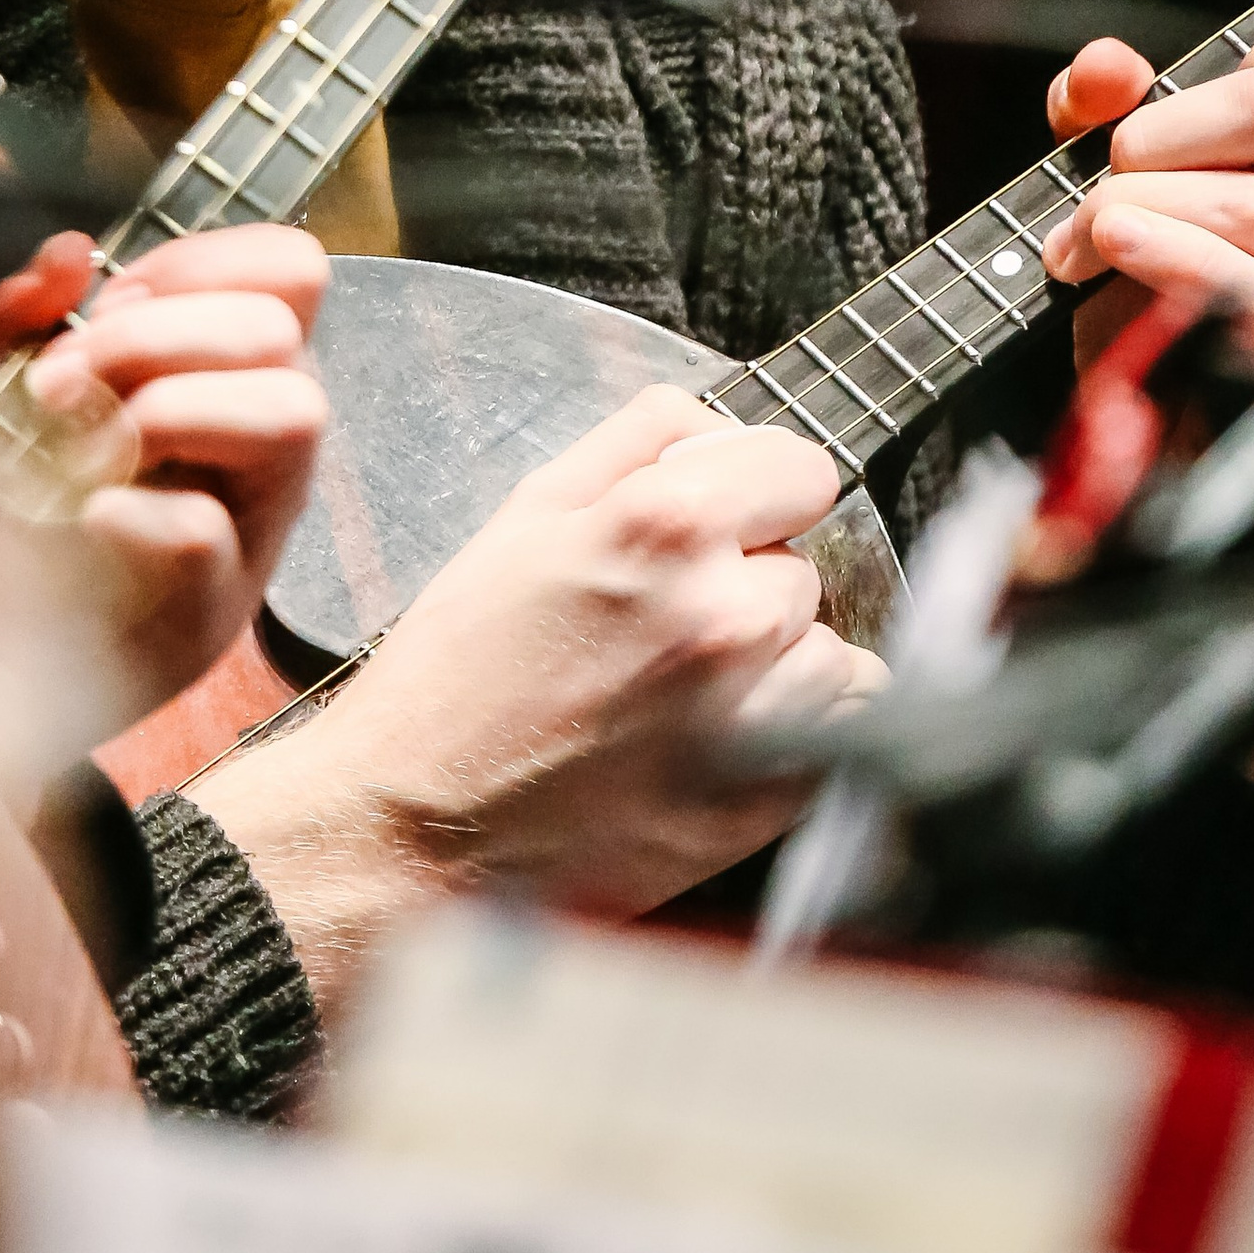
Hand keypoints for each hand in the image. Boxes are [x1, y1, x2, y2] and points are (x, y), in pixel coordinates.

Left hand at [0, 227, 329, 722]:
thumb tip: (70, 252)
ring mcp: (249, 530)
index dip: (205, 263)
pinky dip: (129, 512)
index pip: (291, 272)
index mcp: (223, 376)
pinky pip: (203, 532)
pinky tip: (79, 522)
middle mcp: (258, 445)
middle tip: (58, 385)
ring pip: (291, 414)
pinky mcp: (209, 614)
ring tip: (82, 449)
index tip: (110, 300)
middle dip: (154, 334)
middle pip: (279, 329)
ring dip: (170, 406)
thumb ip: (6, 317)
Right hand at [195, 386, 883, 1020]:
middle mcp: (722, 614)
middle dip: (748, 581)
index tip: (731, 517)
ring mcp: (751, 717)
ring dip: (776, 661)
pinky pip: (836, 737)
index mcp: (663, 526)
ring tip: (688, 686)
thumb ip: (635, 442)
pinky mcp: (762, 806)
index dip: (760, 489)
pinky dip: (796, 732)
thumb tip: (714, 423)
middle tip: (666, 620)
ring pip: (826, 653)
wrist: (418, 829)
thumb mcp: (526, 514)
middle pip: (804, 566)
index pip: (802, 470)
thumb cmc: (458, 671)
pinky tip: (719, 738)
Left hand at [1039, 12, 1253, 777]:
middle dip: (1164, 127)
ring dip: (1135, 211)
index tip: (1203, 90)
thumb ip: (1120, 116)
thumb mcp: (1142, 202)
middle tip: (1107, 178)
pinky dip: (1159, 272)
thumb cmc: (1172, 328)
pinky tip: (1098, 288)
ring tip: (1081, 250)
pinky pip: (1253, 304)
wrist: (1194, 499)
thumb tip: (1100, 71)